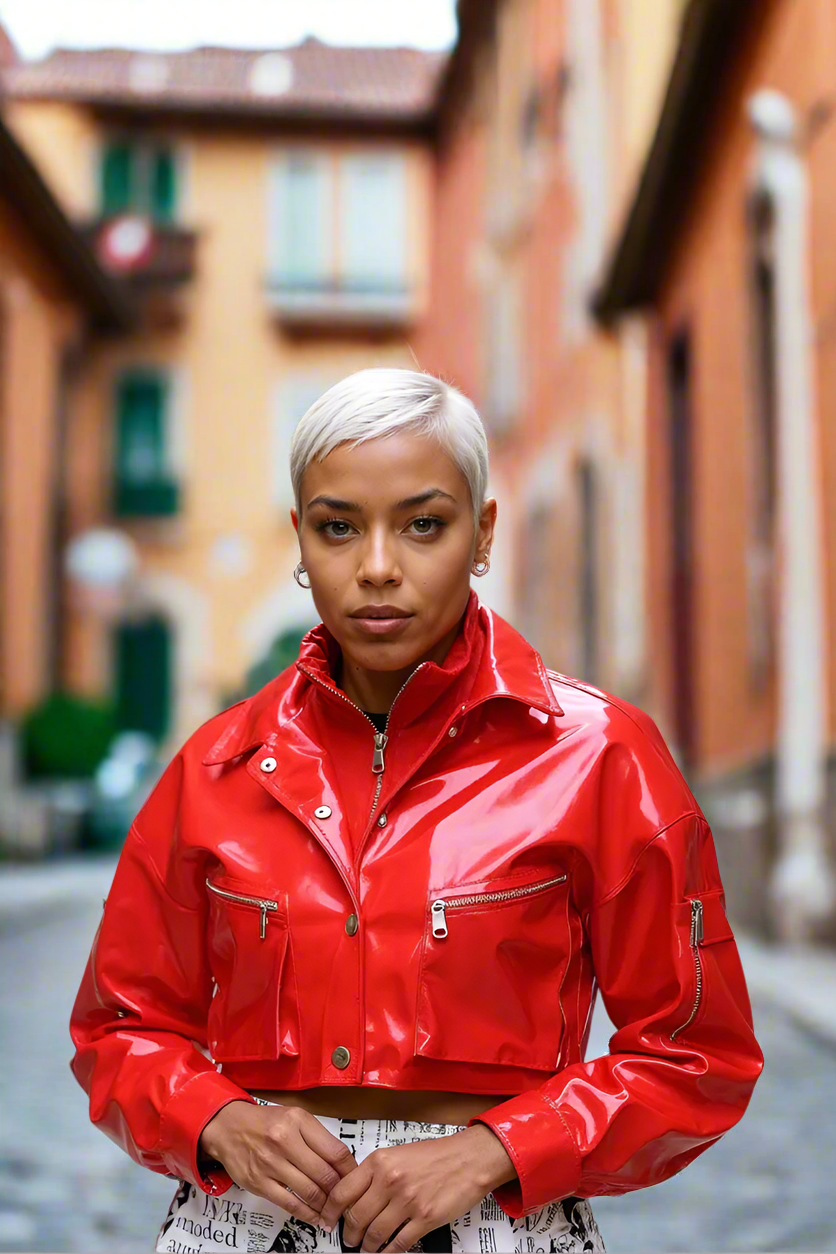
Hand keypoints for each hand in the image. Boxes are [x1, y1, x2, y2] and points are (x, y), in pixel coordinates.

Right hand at [199, 1101, 356, 1227]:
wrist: (229, 1128)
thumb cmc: (266, 1123)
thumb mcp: (295, 1117)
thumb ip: (318, 1137)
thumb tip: (343, 1163)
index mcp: (299, 1121)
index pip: (335, 1150)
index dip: (351, 1170)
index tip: (357, 1179)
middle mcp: (284, 1140)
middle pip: (324, 1174)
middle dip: (340, 1190)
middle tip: (347, 1199)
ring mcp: (270, 1163)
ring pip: (309, 1191)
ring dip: (325, 1205)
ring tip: (333, 1210)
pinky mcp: (259, 1183)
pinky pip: (289, 1204)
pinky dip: (306, 1214)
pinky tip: (315, 1218)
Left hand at [319, 1123, 515, 1251]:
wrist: (469, 1158)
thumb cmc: (436, 1155)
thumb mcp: (397, 1154)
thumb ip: (375, 1173)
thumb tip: (354, 1195)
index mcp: (380, 1161)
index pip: (343, 1191)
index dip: (331, 1211)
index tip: (327, 1220)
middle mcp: (391, 1180)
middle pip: (357, 1217)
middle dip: (349, 1234)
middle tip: (348, 1239)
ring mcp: (408, 1201)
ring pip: (375, 1234)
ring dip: (367, 1246)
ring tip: (366, 1247)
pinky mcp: (425, 1219)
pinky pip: (399, 1244)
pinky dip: (389, 1252)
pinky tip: (386, 1251)